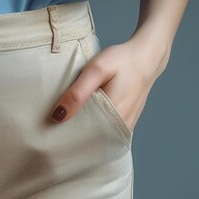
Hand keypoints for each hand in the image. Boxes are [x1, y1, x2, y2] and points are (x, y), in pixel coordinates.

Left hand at [50, 28, 171, 131]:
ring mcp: (125, 126)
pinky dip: (94, 131)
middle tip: (52, 136)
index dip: (66, 138)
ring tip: (63, 132)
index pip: (83, 137)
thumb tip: (57, 116)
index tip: (50, 137)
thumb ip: (78, 93)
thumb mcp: (97, 69)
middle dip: (72, 140)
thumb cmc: (122, 60)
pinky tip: (81, 125)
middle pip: (90, 141)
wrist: (148, 56)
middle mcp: (120, 126)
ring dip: (82, 137)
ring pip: (99, 139)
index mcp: (112, 115)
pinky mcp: (126, 122)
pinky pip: (107, 133)